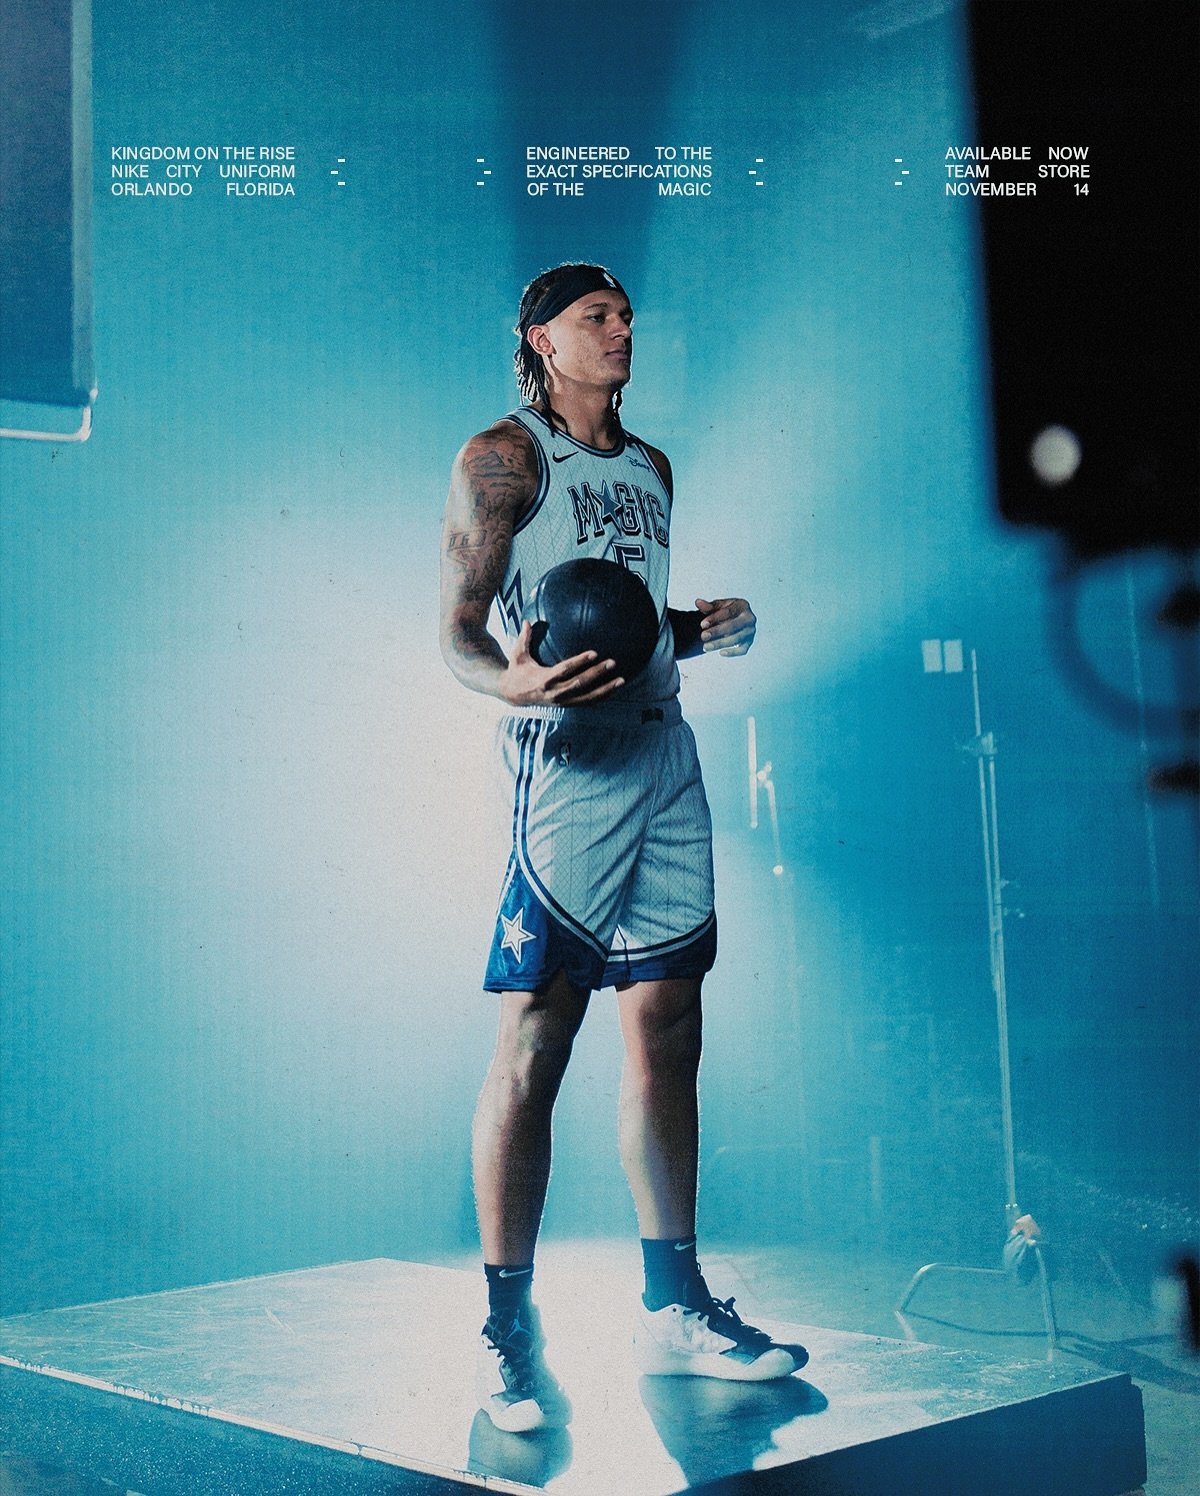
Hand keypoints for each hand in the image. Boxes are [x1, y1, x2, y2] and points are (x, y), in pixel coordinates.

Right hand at [499, 622, 624, 705]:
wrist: (513, 694)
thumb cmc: (518, 670)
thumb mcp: (517, 655)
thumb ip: (523, 638)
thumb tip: (527, 620)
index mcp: (544, 679)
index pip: (565, 670)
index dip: (580, 662)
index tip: (595, 653)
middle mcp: (555, 692)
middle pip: (580, 683)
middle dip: (597, 673)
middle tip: (612, 662)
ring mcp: (562, 701)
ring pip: (587, 697)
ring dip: (605, 689)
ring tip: (622, 680)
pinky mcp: (567, 705)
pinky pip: (587, 702)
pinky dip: (602, 697)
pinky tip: (614, 689)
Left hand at [696, 597, 755, 656]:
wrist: (735, 618)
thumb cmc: (726, 611)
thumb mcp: (717, 606)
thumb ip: (708, 606)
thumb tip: (698, 602)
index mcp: (742, 605)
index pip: (728, 612)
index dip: (715, 618)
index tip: (702, 624)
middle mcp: (749, 618)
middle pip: (732, 626)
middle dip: (717, 632)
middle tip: (703, 636)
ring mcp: (750, 631)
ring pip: (736, 639)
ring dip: (720, 643)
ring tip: (706, 647)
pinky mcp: (749, 642)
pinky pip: (742, 650)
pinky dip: (733, 652)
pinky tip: (721, 652)